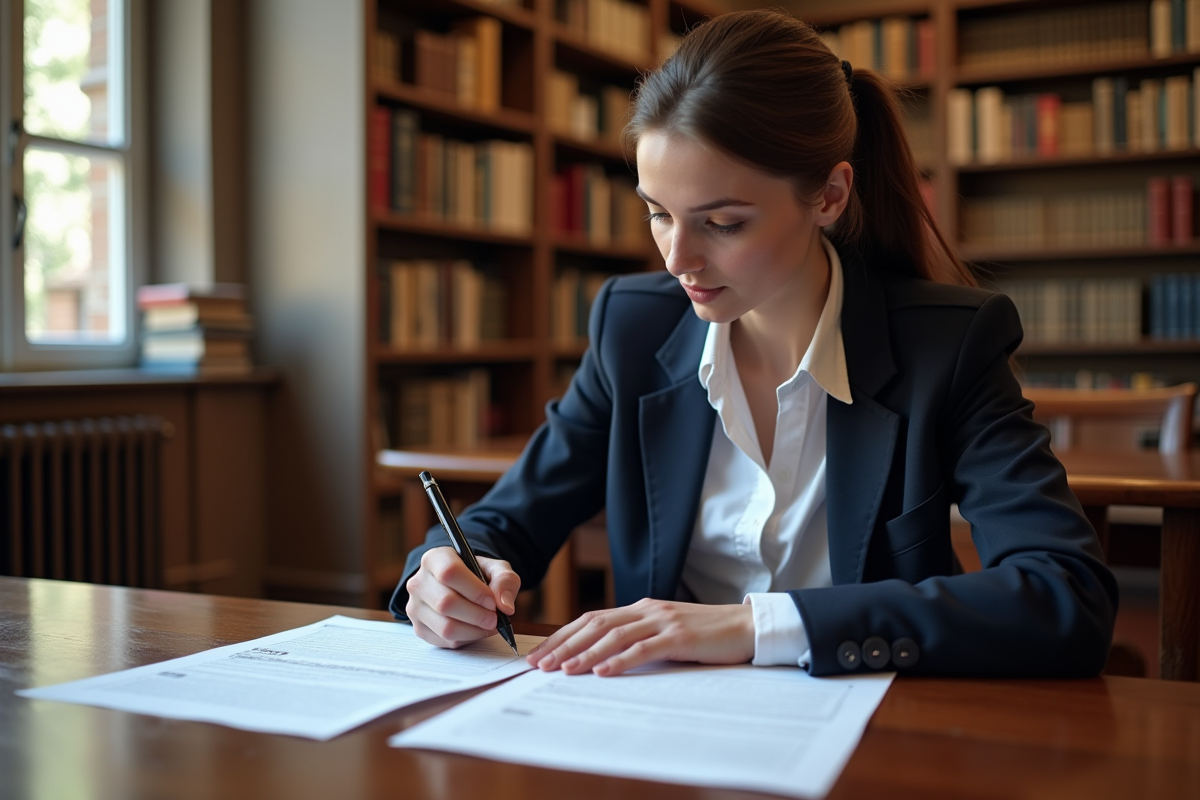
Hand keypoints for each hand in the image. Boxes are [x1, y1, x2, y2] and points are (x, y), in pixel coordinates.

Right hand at [406, 547, 520, 648]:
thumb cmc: (477, 575)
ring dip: (474, 630)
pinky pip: (445, 641)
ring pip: (445, 626)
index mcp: (435, 559)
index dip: (474, 590)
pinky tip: (476, 630)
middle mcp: (419, 582)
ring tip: (488, 625)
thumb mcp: (496, 569)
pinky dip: (466, 639)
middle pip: (445, 603)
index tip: (492, 601)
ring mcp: (415, 607)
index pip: (449, 572)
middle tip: (495, 618)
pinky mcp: (419, 628)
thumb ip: (505, 581)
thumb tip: (505, 606)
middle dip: (477, 615)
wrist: (460, 587)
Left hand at [526, 599, 754, 676]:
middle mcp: (647, 610)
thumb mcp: (666, 632)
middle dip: (565, 645)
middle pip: (595, 625)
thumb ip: (640, 638)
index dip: (564, 636)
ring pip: (615, 635)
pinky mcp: (680, 636)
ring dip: (586, 654)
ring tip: (563, 670)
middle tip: (540, 664)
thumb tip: (604, 658)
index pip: (592, 619)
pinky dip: (620, 660)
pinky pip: (644, 648)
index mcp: (641, 608)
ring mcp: (663, 621)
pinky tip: (602, 672)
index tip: (541, 654)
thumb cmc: (706, 634)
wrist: (745, 626)